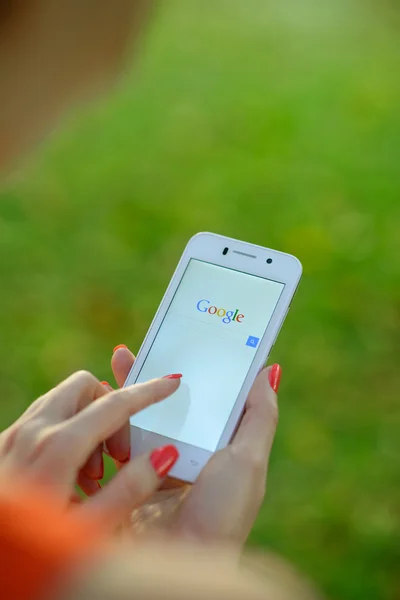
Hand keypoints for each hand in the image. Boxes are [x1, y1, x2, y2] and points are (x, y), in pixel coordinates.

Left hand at [0, 371, 180, 528]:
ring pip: (63, 399)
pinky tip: (69, 474)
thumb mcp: (87, 531)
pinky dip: (66, 429)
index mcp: (58, 447)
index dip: (149, 391)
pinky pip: (44, 416)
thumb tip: (163, 456)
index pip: (115, 404)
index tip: (172, 381)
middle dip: (111, 406)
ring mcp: (14, 433)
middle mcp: (33, 430)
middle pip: (85, 386)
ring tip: (93, 472)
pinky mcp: (3, 442)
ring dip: (88, 420)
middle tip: (117, 454)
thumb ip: (129, 490)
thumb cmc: (31, 552)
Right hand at [111, 346, 280, 546]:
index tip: (181, 342)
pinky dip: (105, 420)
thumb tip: (269, 369)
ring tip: (118, 363)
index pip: (200, 400)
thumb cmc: (222, 512)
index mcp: (212, 448)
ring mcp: (150, 468)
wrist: (180, 562)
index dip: (191, 371)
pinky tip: (101, 401)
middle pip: (163, 405)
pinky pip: (112, 443)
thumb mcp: (248, 460)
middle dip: (148, 376)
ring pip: (135, 419)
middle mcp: (181, 455)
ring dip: (124, 391)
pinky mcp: (123, 480)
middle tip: (134, 349)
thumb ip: (259, 416)